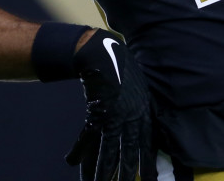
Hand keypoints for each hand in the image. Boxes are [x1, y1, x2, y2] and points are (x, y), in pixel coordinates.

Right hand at [66, 29, 155, 180]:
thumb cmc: (124, 70)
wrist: (104, 54)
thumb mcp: (141, 89)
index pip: (148, 144)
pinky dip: (79, 151)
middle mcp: (130, 117)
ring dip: (102, 172)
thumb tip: (148, 127)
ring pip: (107, 151)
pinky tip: (71, 162)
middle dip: (127, 174)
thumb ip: (144, 109)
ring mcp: (112, 116)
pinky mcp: (95, 113)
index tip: (152, 180)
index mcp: (143, 112)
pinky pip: (87, 137)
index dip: (148, 163)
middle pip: (128, 152)